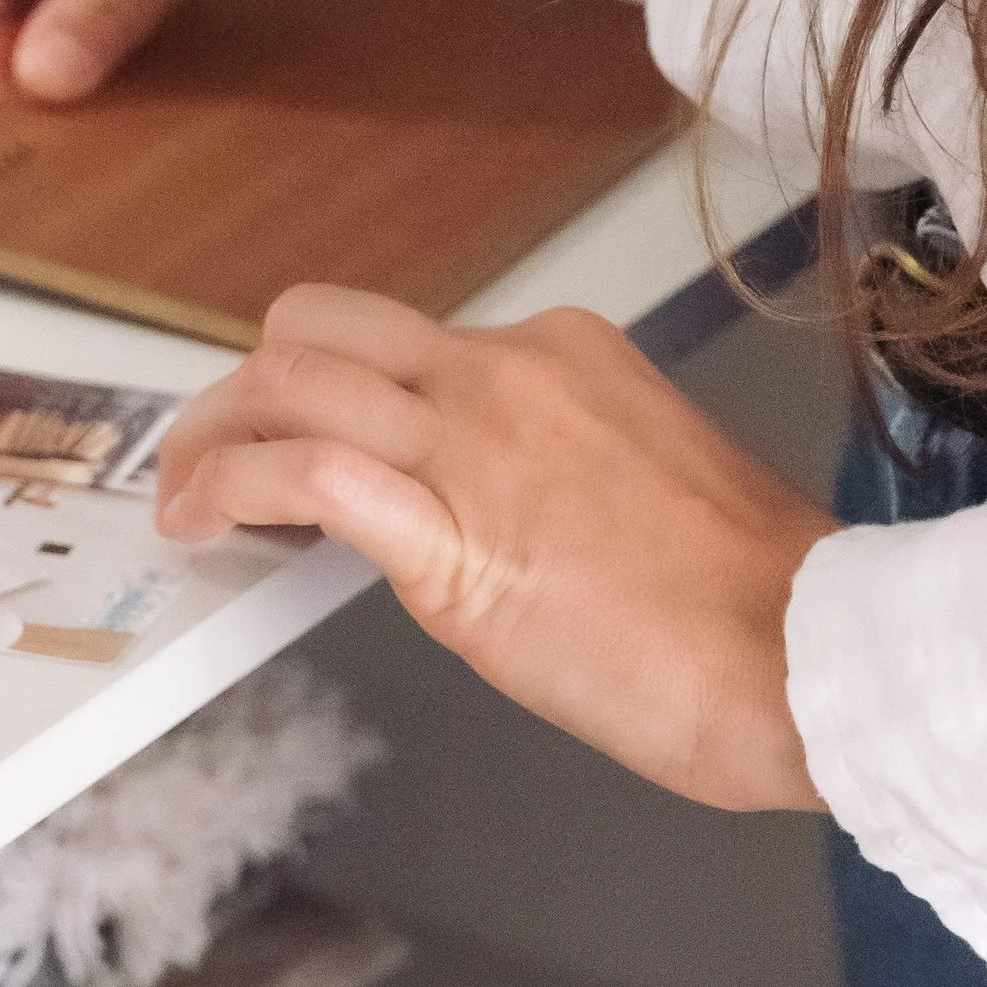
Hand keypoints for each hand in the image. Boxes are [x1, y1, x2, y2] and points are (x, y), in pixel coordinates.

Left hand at [156, 287, 833, 812]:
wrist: (807, 655)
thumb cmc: (756, 607)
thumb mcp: (645, 490)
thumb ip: (554, 477)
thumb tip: (489, 513)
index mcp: (562, 355)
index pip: (404, 343)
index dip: (329, 391)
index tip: (303, 445)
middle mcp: (507, 375)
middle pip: (318, 331)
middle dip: (242, 389)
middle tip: (206, 457)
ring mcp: (476, 447)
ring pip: (288, 382)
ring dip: (208, 438)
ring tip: (180, 499)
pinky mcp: (451, 540)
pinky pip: (306, 474)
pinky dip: (228, 487)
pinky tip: (199, 524)